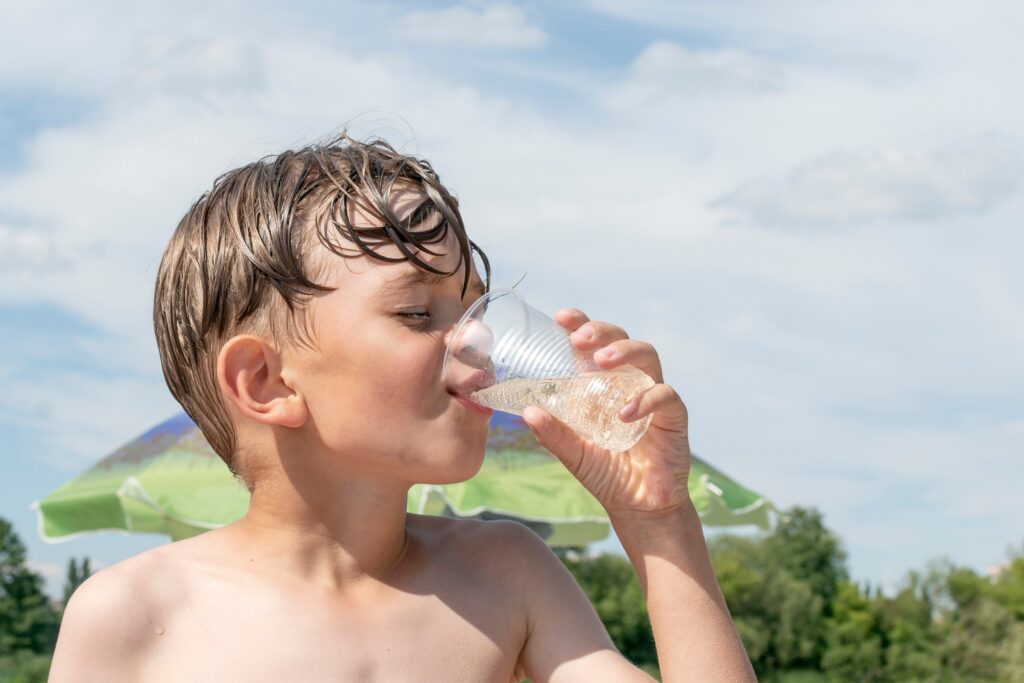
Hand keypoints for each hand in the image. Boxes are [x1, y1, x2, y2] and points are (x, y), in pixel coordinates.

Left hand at [521, 308, 691, 519]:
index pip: (593, 344)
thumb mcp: (573, 453)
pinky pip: (665, 395)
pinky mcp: (674, 416)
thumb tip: (526, 411)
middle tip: (579, 339)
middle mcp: (628, 383)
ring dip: (625, 352)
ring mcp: (652, 395)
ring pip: (648, 356)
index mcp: (601, 384)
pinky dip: (645, 399)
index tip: (561, 317)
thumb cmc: (606, 474)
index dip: (581, 323)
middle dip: (602, 332)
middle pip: (622, 339)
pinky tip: (625, 414)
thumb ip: (552, 433)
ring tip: (602, 362)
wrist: (639, 506)